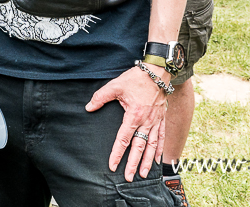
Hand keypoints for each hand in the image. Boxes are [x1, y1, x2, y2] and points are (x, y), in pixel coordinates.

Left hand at [86, 65, 168, 180]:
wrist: (157, 72)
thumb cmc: (136, 78)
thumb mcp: (116, 85)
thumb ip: (101, 97)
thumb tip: (88, 107)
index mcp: (134, 114)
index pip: (123, 139)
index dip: (117, 153)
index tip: (113, 165)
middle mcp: (146, 121)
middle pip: (139, 147)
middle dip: (133, 164)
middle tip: (128, 178)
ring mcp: (156, 121)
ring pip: (151, 146)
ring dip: (147, 162)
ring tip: (142, 174)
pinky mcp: (161, 118)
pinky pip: (161, 137)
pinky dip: (159, 150)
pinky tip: (157, 160)